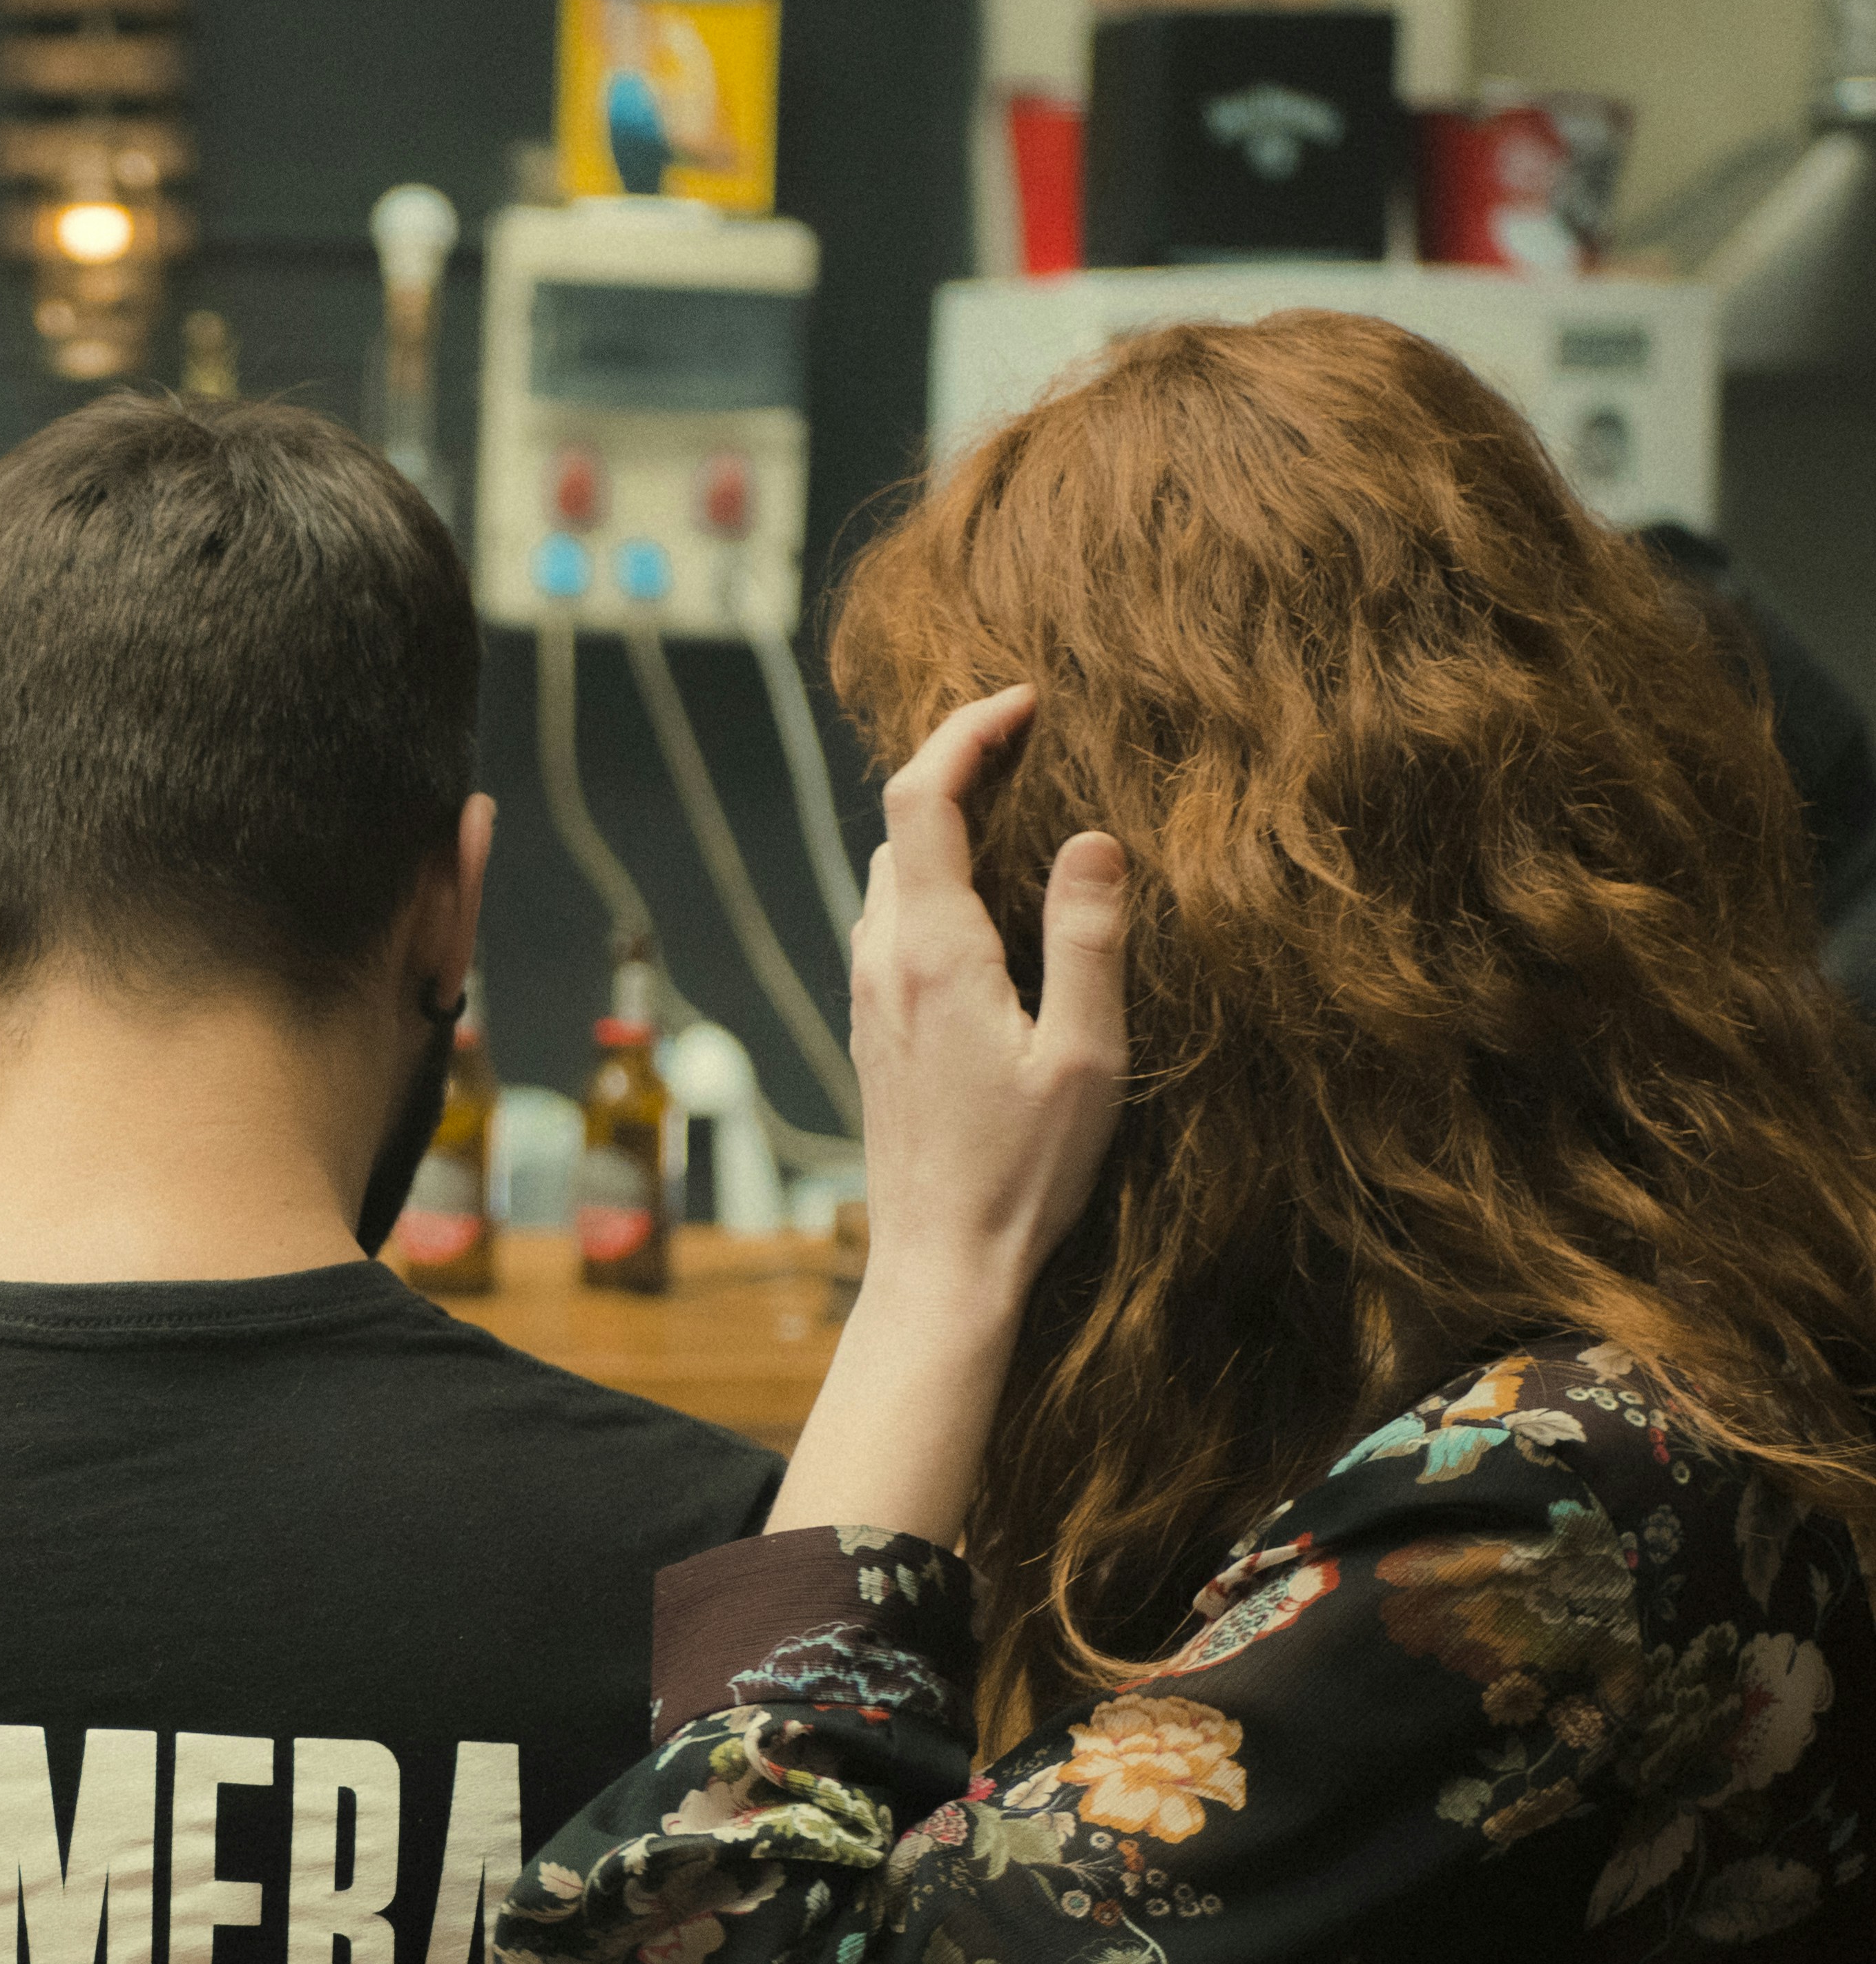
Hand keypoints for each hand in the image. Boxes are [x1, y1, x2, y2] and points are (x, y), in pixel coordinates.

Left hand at [849, 684, 1127, 1309]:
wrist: (940, 1263)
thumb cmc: (1022, 1173)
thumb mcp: (1085, 1058)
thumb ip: (1088, 941)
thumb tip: (1093, 838)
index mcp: (933, 954)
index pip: (923, 799)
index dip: (966, 730)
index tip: (1023, 701)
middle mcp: (883, 962)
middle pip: (900, 827)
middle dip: (958, 767)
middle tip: (1033, 740)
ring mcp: (869, 996)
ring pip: (891, 877)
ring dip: (943, 829)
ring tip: (1019, 810)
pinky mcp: (874, 1028)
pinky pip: (892, 925)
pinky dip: (933, 883)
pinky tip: (987, 906)